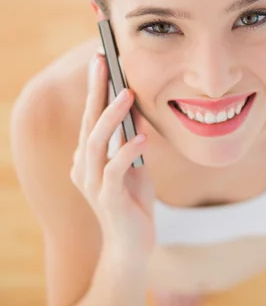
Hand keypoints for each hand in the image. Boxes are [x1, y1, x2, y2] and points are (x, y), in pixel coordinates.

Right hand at [70, 51, 155, 258]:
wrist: (132, 245)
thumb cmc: (133, 203)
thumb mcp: (135, 166)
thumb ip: (132, 141)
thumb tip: (137, 110)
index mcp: (88, 157)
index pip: (91, 116)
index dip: (95, 88)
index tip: (102, 60)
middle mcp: (83, 167)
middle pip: (88, 122)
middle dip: (95, 90)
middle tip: (103, 61)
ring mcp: (92, 183)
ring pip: (96, 143)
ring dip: (111, 117)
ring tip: (127, 95)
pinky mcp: (107, 199)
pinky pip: (114, 170)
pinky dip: (127, 152)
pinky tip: (141, 138)